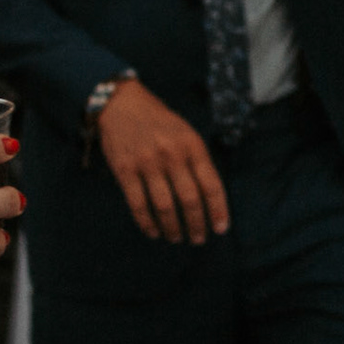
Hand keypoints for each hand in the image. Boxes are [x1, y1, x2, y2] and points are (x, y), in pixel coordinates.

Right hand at [95, 79, 229, 244]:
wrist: (122, 104)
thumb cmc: (160, 123)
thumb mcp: (186, 133)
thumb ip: (197, 161)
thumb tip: (209, 199)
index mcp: (192, 145)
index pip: (211, 184)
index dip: (218, 210)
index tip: (221, 228)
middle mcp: (172, 154)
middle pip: (190, 199)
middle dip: (197, 224)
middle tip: (199, 239)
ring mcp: (147, 163)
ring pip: (165, 206)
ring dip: (173, 228)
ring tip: (177, 238)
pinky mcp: (125, 170)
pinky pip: (138, 205)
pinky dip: (147, 223)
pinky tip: (154, 232)